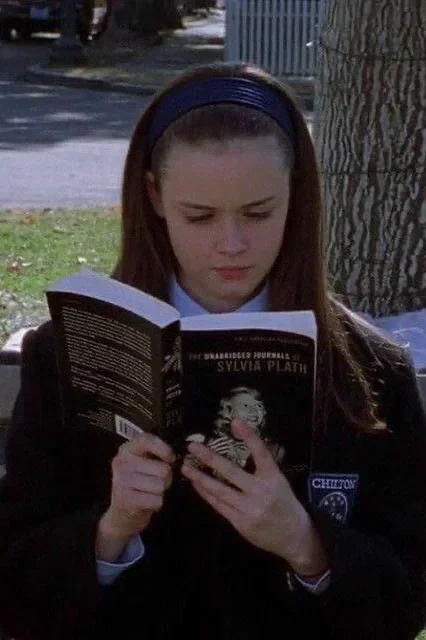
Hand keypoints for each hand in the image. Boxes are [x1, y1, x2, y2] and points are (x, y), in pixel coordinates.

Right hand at [96, 433, 174, 560]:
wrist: (122, 512)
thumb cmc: (139, 483)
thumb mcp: (144, 463)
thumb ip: (157, 455)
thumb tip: (176, 456)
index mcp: (127, 449)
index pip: (147, 440)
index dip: (164, 448)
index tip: (171, 458)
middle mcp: (121, 462)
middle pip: (162, 468)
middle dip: (167, 478)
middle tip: (156, 481)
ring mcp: (121, 481)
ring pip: (160, 485)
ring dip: (161, 491)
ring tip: (150, 492)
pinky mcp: (125, 500)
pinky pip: (156, 500)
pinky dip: (157, 503)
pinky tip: (146, 502)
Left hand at [181, 419, 327, 575]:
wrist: (294, 536)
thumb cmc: (283, 502)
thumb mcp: (278, 480)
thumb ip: (261, 466)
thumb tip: (241, 442)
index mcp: (273, 477)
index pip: (262, 452)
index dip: (249, 436)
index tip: (235, 421)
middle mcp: (262, 492)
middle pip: (232, 472)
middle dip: (210, 458)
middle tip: (192, 447)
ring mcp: (250, 509)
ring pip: (220, 491)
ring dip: (201, 478)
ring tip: (186, 467)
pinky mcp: (241, 524)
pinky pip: (219, 506)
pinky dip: (206, 494)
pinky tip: (196, 484)